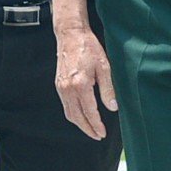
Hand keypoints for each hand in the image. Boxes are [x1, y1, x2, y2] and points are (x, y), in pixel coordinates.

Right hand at [54, 25, 119, 140]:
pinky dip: (73, 114)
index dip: (97, 125)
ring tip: (90, 129)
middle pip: (77, 117)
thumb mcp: (104, 67)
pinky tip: (81, 115)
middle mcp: (67, 88)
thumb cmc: (88, 47)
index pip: (89, 112)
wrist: (70, 35)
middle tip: (97, 136)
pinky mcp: (58, 85)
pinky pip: (65, 105)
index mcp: (80, 84)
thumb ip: (108, 89)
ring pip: (69, 113)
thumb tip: (113, 107)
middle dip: (87, 129)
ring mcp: (61, 87)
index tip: (103, 133)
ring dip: (79, 124)